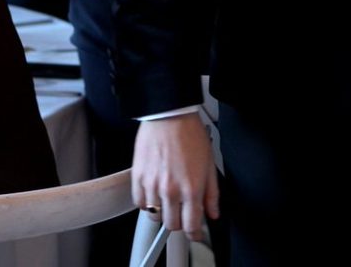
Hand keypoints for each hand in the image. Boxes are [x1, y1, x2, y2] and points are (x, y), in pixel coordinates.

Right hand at [131, 114, 218, 241]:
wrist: (169, 116)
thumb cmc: (190, 135)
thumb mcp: (209, 165)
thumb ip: (212, 193)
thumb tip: (213, 212)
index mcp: (191, 188)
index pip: (191, 225)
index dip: (195, 233)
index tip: (195, 233)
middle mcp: (170, 190)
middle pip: (172, 225)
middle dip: (179, 222)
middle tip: (183, 212)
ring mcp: (152, 185)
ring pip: (155, 216)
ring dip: (163, 211)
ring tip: (169, 198)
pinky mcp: (138, 178)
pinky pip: (139, 203)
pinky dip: (147, 203)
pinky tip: (155, 192)